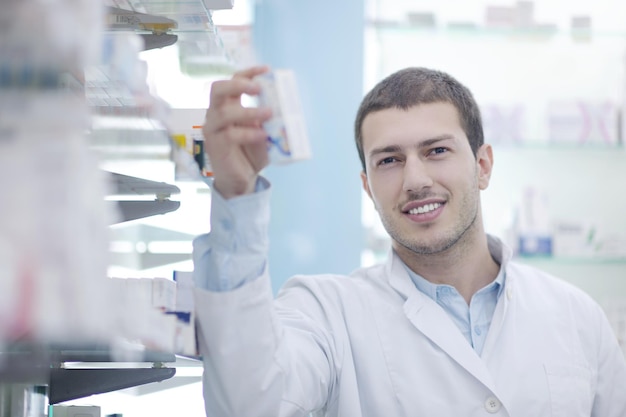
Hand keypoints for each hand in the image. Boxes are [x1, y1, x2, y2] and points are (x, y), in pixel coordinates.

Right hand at [202, 66, 272, 198]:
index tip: (267, 70)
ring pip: (224, 112)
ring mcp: (213, 129)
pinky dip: (248, 133)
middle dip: (239, 85)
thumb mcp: (264, 132)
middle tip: (259, 89)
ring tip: (268, 114)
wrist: (241, 180)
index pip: (232, 81)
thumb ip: (268, 120)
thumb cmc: (251, 154)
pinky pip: (229, 134)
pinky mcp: (215, 145)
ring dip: (249, 112)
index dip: (248, 73)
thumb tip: (283, 106)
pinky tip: (262, 136)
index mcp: (227, 106)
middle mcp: (216, 114)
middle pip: (218, 89)